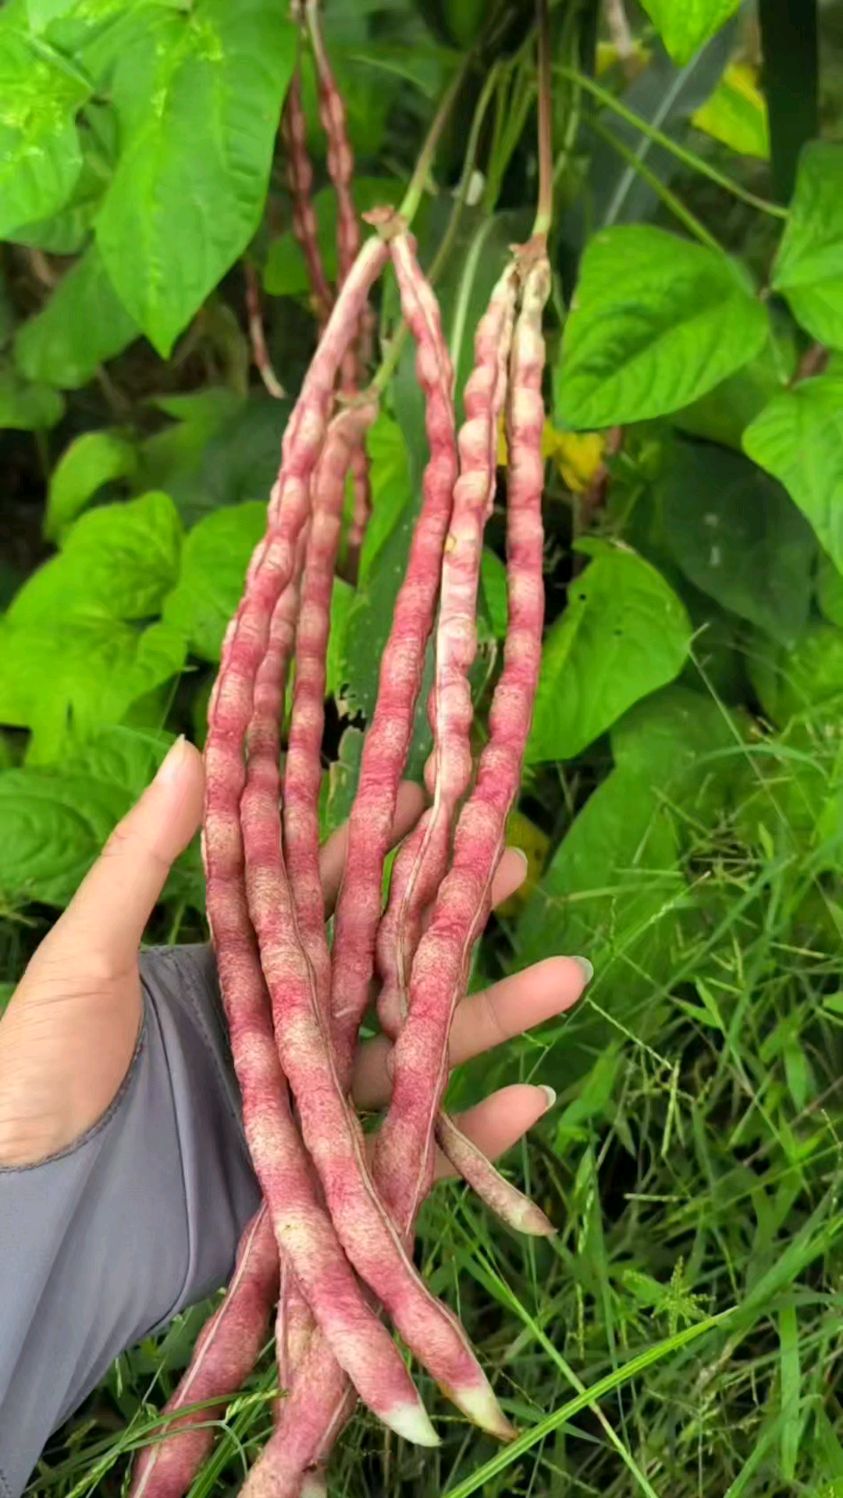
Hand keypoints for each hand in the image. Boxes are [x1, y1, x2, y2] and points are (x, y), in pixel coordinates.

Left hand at [0, 737, 588, 1168]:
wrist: (31, 1219)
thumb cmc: (37, 1075)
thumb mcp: (86, 956)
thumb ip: (142, 858)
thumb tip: (194, 741)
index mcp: (231, 963)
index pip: (322, 891)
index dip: (380, 844)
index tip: (437, 794)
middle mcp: (280, 1022)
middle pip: (385, 960)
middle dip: (453, 915)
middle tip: (518, 863)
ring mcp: (305, 1099)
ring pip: (415, 1048)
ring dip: (490, 1014)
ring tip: (570, 974)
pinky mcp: (316, 1175)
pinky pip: (409, 1153)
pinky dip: (474, 1136)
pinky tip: (536, 1095)